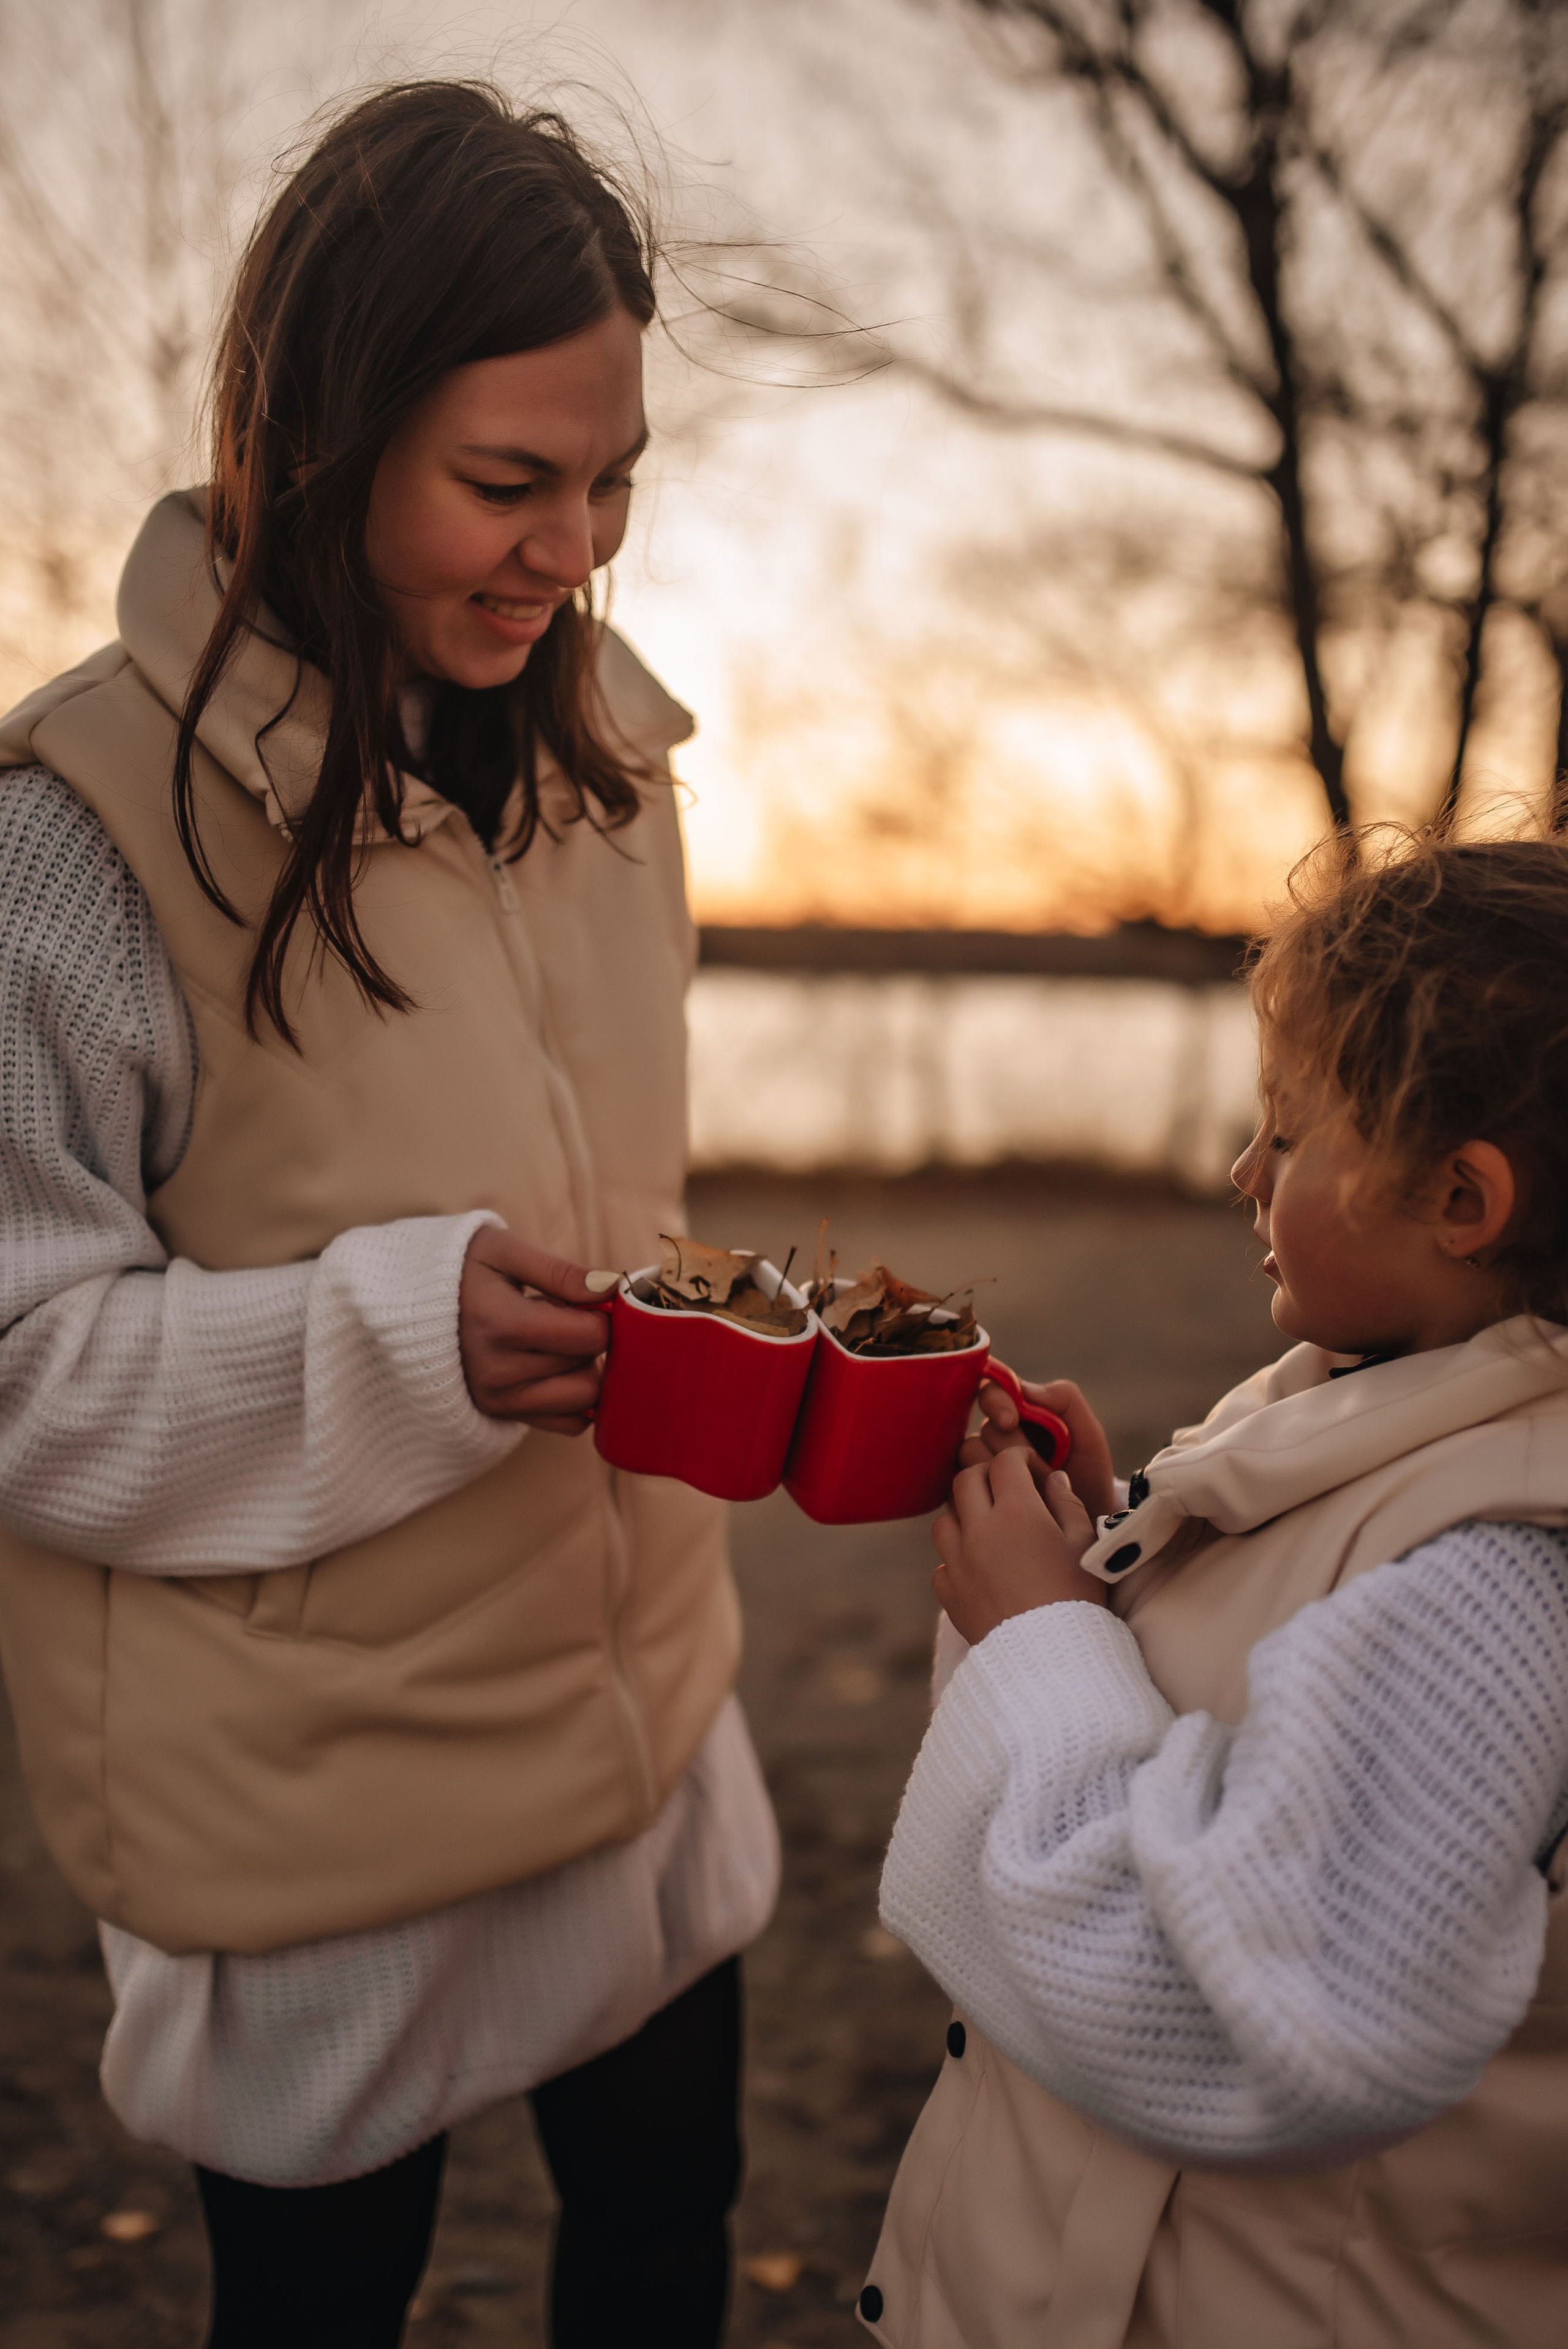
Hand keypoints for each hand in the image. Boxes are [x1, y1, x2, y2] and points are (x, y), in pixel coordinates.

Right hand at [459, 1227, 616, 1432]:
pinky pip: (569, 1424)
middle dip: (590, 1341)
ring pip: (585, 1399)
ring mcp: (498, 1400)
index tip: (586, 1297)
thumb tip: (610, 1288)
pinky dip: (574, 1398)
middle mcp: (498, 1372)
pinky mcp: (501, 1415)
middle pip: (590, 1368)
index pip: (590, 1335)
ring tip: (552, 1340)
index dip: (604, 1313)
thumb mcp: (504, 1251)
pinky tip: (554, 1368)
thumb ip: (560, 1271)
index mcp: (501, 1325)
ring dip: (582, 1369)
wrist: (409, 1304)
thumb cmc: (462, 1269)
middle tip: (562, 1316)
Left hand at [933, 1446, 1103, 1644]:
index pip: (1006, 1462)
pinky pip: (943, 1563)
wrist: (1052, 1660)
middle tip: (1007, 1490)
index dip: (1021, 1459)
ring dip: (964, 1515)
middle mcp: (979, 1530)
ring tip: (989, 1528)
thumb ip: (1066, 1504)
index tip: (1034, 1471)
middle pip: (965, 1480)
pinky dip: (957, 1559)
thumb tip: (1052, 1479)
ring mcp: (958, 1562)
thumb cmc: (1078, 1598)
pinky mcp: (949, 1593)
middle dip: (986, 1476)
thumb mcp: (1084, 1546)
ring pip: (945, 1519)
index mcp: (1017, 1512)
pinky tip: (980, 1569)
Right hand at [958, 1375, 1116, 1522]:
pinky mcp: (971, 1496)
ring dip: (1001, 1474)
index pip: (990, 1391)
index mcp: (1019, 1415)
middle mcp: (994, 1439)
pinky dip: (984, 1492)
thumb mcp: (1088, 1436)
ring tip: (1034, 1491)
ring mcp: (981, 1468)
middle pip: (982, 1430)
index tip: (1011, 1421)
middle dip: (1009, 1448)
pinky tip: (1008, 1504)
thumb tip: (1025, 1389)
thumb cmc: (1088, 1477)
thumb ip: (1065, 1399)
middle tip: (1041, 1470)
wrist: (1085, 1524)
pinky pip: (959, 1486)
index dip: (996, 1401)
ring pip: (969, 1456)